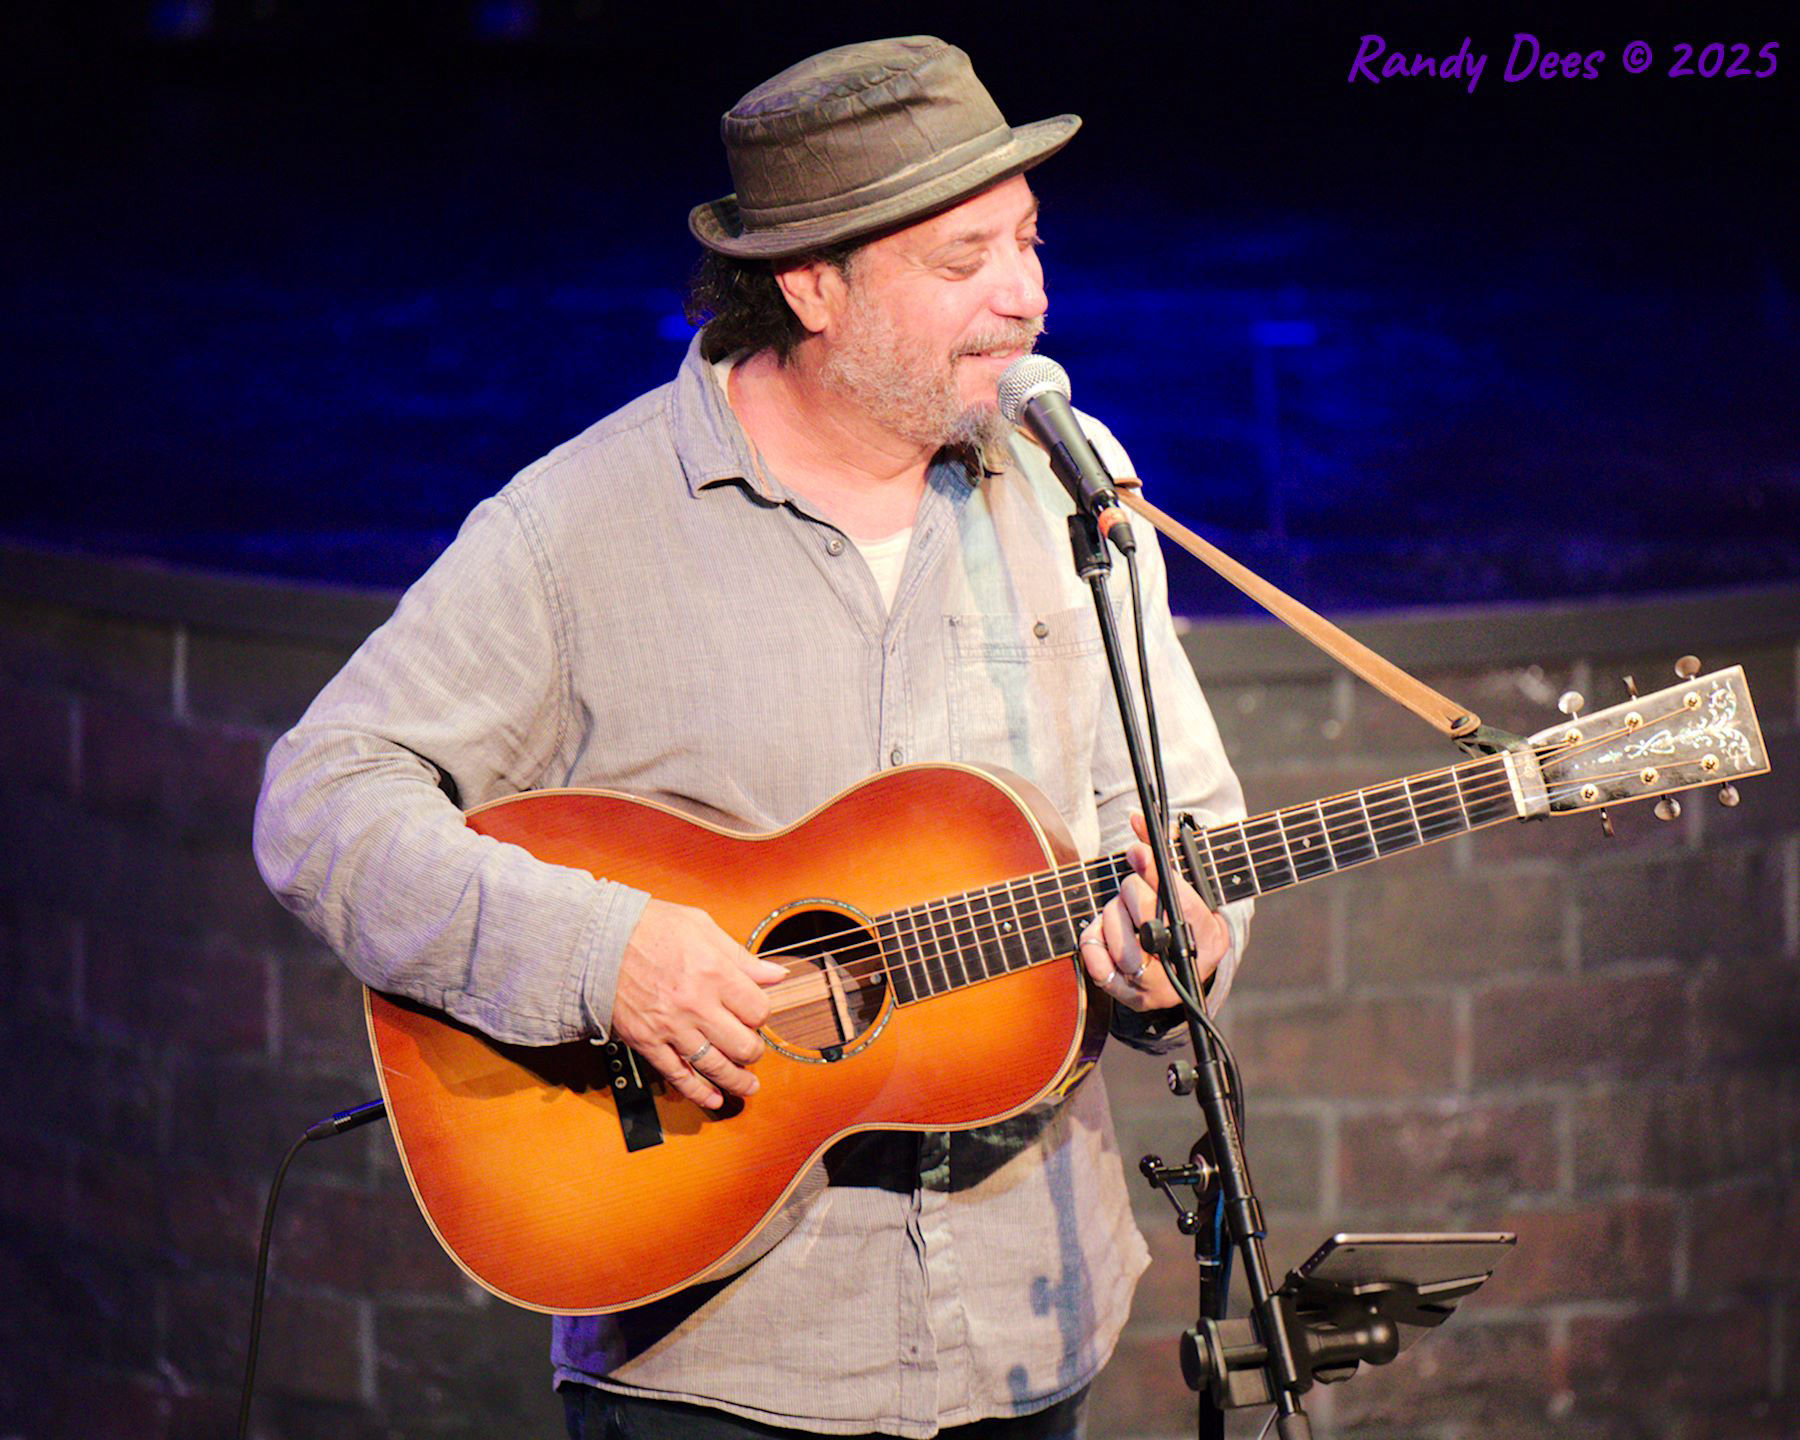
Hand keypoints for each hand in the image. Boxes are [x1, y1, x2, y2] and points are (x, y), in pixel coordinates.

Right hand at [609, 898, 787, 1108]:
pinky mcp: (647, 1041)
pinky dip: (698, 1092)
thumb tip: (776, 974)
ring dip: (736, 1080)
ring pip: (714, 1066)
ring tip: (748, 1086)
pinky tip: (713, 1098)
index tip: (756, 1014)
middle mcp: (696, 1004)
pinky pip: (677, 1074)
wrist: (599, 940)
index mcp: (715, 973)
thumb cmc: (651, 927)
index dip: (762, 1014)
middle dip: (755, 1050)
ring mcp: (671, 1027)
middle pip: (743, 1045)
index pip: (758, 1010)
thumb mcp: (702, 927)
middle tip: (754, 1049)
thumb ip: (742, 957)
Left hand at [1076, 812, 1228, 1012]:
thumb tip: (1136, 820)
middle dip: (1133, 894)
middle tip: (1132, 883)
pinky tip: (1103, 929)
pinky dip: (1095, 942)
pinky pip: (1099, 967)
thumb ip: (1161, 850)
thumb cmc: (1181, 912)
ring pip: (1122, 948)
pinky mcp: (1128, 997)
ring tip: (1120, 907)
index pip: (1184, 907)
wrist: (1176, 961)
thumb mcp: (1183, 881)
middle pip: (1148, 928)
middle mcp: (1187, 969)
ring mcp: (1157, 989)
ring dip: (1113, 917)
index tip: (1138, 852)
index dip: (1157, 876)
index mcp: (1212, 938)